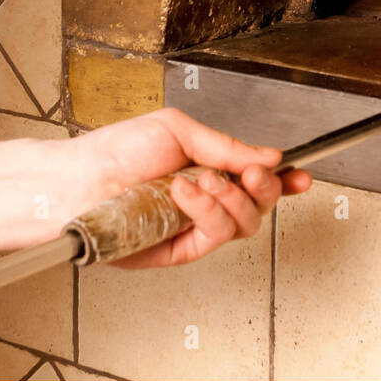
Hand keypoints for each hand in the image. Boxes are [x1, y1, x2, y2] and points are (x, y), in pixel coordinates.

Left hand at [74, 108, 310, 269]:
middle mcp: (207, 199)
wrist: (78, 182)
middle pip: (261, 203)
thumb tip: (269, 157)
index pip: (257, 176)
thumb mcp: (177, 130)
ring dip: (230, 198)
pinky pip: (215, 236)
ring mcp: (195, 225)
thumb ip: (226, 145)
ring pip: (245, 223)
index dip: (285, 179)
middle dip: (265, 187)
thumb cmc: (115, 152)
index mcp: (209, 166)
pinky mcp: (182, 249)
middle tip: (252, 174)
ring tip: (202, 181)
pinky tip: (186, 193)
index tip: (302, 175)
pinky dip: (207, 211)